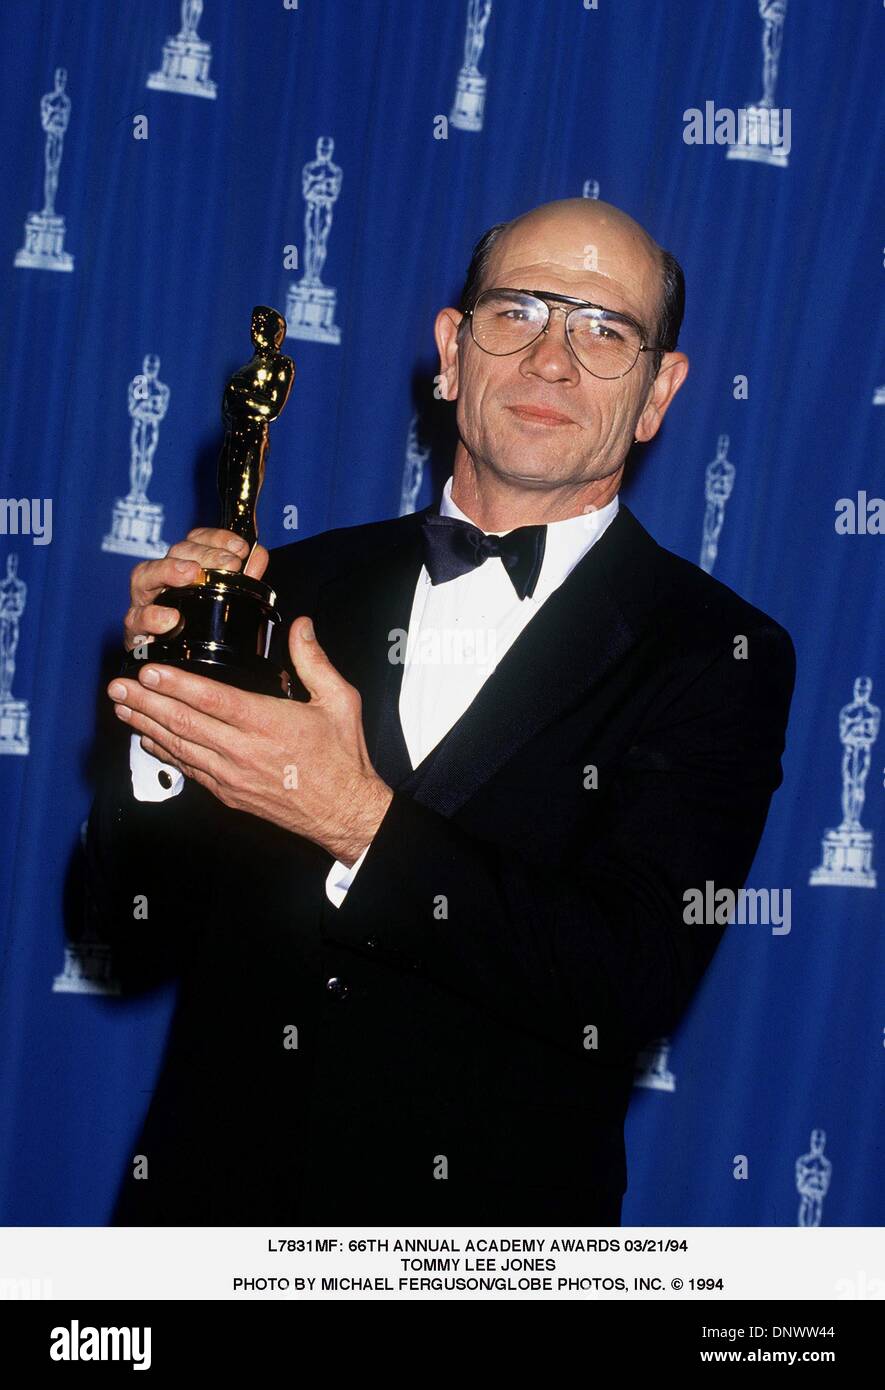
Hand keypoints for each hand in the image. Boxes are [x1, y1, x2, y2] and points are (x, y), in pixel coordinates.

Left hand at [107, 616, 393, 866]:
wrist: (344, 812)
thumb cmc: (342, 758)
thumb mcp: (339, 701)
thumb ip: (315, 661)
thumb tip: (302, 626)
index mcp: (267, 723)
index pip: (212, 700)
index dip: (176, 685)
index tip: (149, 672)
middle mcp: (243, 751)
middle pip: (184, 723)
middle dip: (145, 703)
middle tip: (117, 687)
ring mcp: (232, 775)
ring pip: (180, 747)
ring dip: (147, 726)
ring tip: (121, 708)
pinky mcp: (229, 793)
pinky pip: (189, 770)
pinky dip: (165, 754)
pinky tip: (148, 741)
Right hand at [123, 528, 268, 653]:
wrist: (173, 672)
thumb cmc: (198, 632)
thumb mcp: (229, 601)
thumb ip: (245, 577)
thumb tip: (258, 554)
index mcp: (183, 570)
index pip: (196, 540)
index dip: (217, 538)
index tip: (240, 548)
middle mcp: (161, 582)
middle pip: (174, 553)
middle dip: (203, 553)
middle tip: (228, 563)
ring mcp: (144, 604)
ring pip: (144, 576)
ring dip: (168, 570)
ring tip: (190, 575)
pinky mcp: (135, 632)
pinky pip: (136, 619)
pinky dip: (152, 616)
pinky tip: (171, 618)